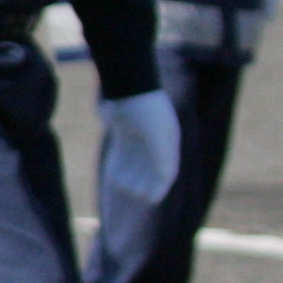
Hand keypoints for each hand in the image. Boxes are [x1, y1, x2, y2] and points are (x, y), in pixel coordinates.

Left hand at [97, 89, 181, 204]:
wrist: (126, 83)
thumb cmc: (144, 108)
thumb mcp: (157, 135)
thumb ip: (162, 156)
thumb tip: (166, 178)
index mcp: (168, 140)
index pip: (167, 169)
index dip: (160, 186)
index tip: (151, 199)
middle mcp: (155, 139)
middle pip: (151, 168)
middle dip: (144, 182)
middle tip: (135, 195)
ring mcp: (139, 134)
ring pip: (135, 162)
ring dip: (131, 176)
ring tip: (123, 187)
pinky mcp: (123, 130)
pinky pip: (123, 153)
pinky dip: (120, 166)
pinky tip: (113, 176)